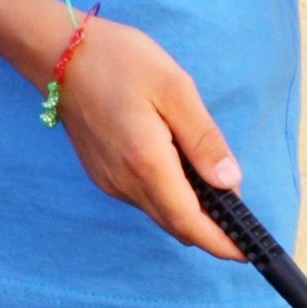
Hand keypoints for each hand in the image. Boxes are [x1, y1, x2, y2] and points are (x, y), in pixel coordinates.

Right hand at [50, 11, 249, 256]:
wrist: (60, 54)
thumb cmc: (119, 61)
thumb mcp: (175, 90)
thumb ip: (203, 140)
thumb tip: (229, 182)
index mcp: (147, 163)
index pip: (189, 222)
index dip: (220, 243)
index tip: (245, 253)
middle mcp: (125, 182)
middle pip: (175, 225)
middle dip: (209, 232)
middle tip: (240, 224)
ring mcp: (110, 181)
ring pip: (158, 213)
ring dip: (188, 212)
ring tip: (215, 191)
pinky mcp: (102, 174)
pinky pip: (142, 198)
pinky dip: (168, 197)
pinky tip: (180, 172)